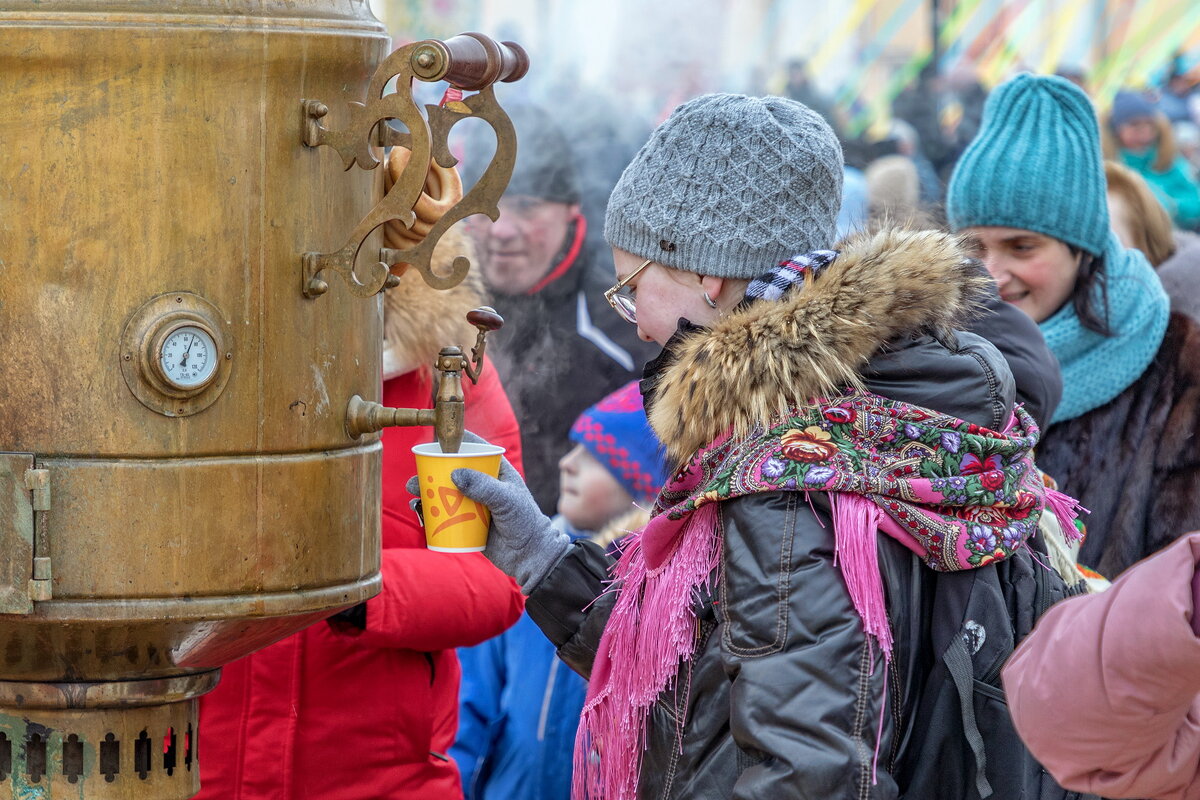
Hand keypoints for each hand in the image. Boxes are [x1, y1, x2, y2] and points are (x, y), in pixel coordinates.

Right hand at [406, 434, 569, 593]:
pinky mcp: (465, 521)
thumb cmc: (524, 522)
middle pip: (453, 468)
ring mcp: (472, 502)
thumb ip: (484, 486)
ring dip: (426, 487)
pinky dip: (429, 508)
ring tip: (413, 490)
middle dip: (432, 467)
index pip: (475, 448)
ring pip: (444, 490)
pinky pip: (443, 511)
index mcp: (496, 470)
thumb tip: (454, 474)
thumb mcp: (507, 500)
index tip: (437, 438)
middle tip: (419, 471)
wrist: (528, 556)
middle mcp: (482, 483)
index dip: (457, 440)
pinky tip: (418, 507)